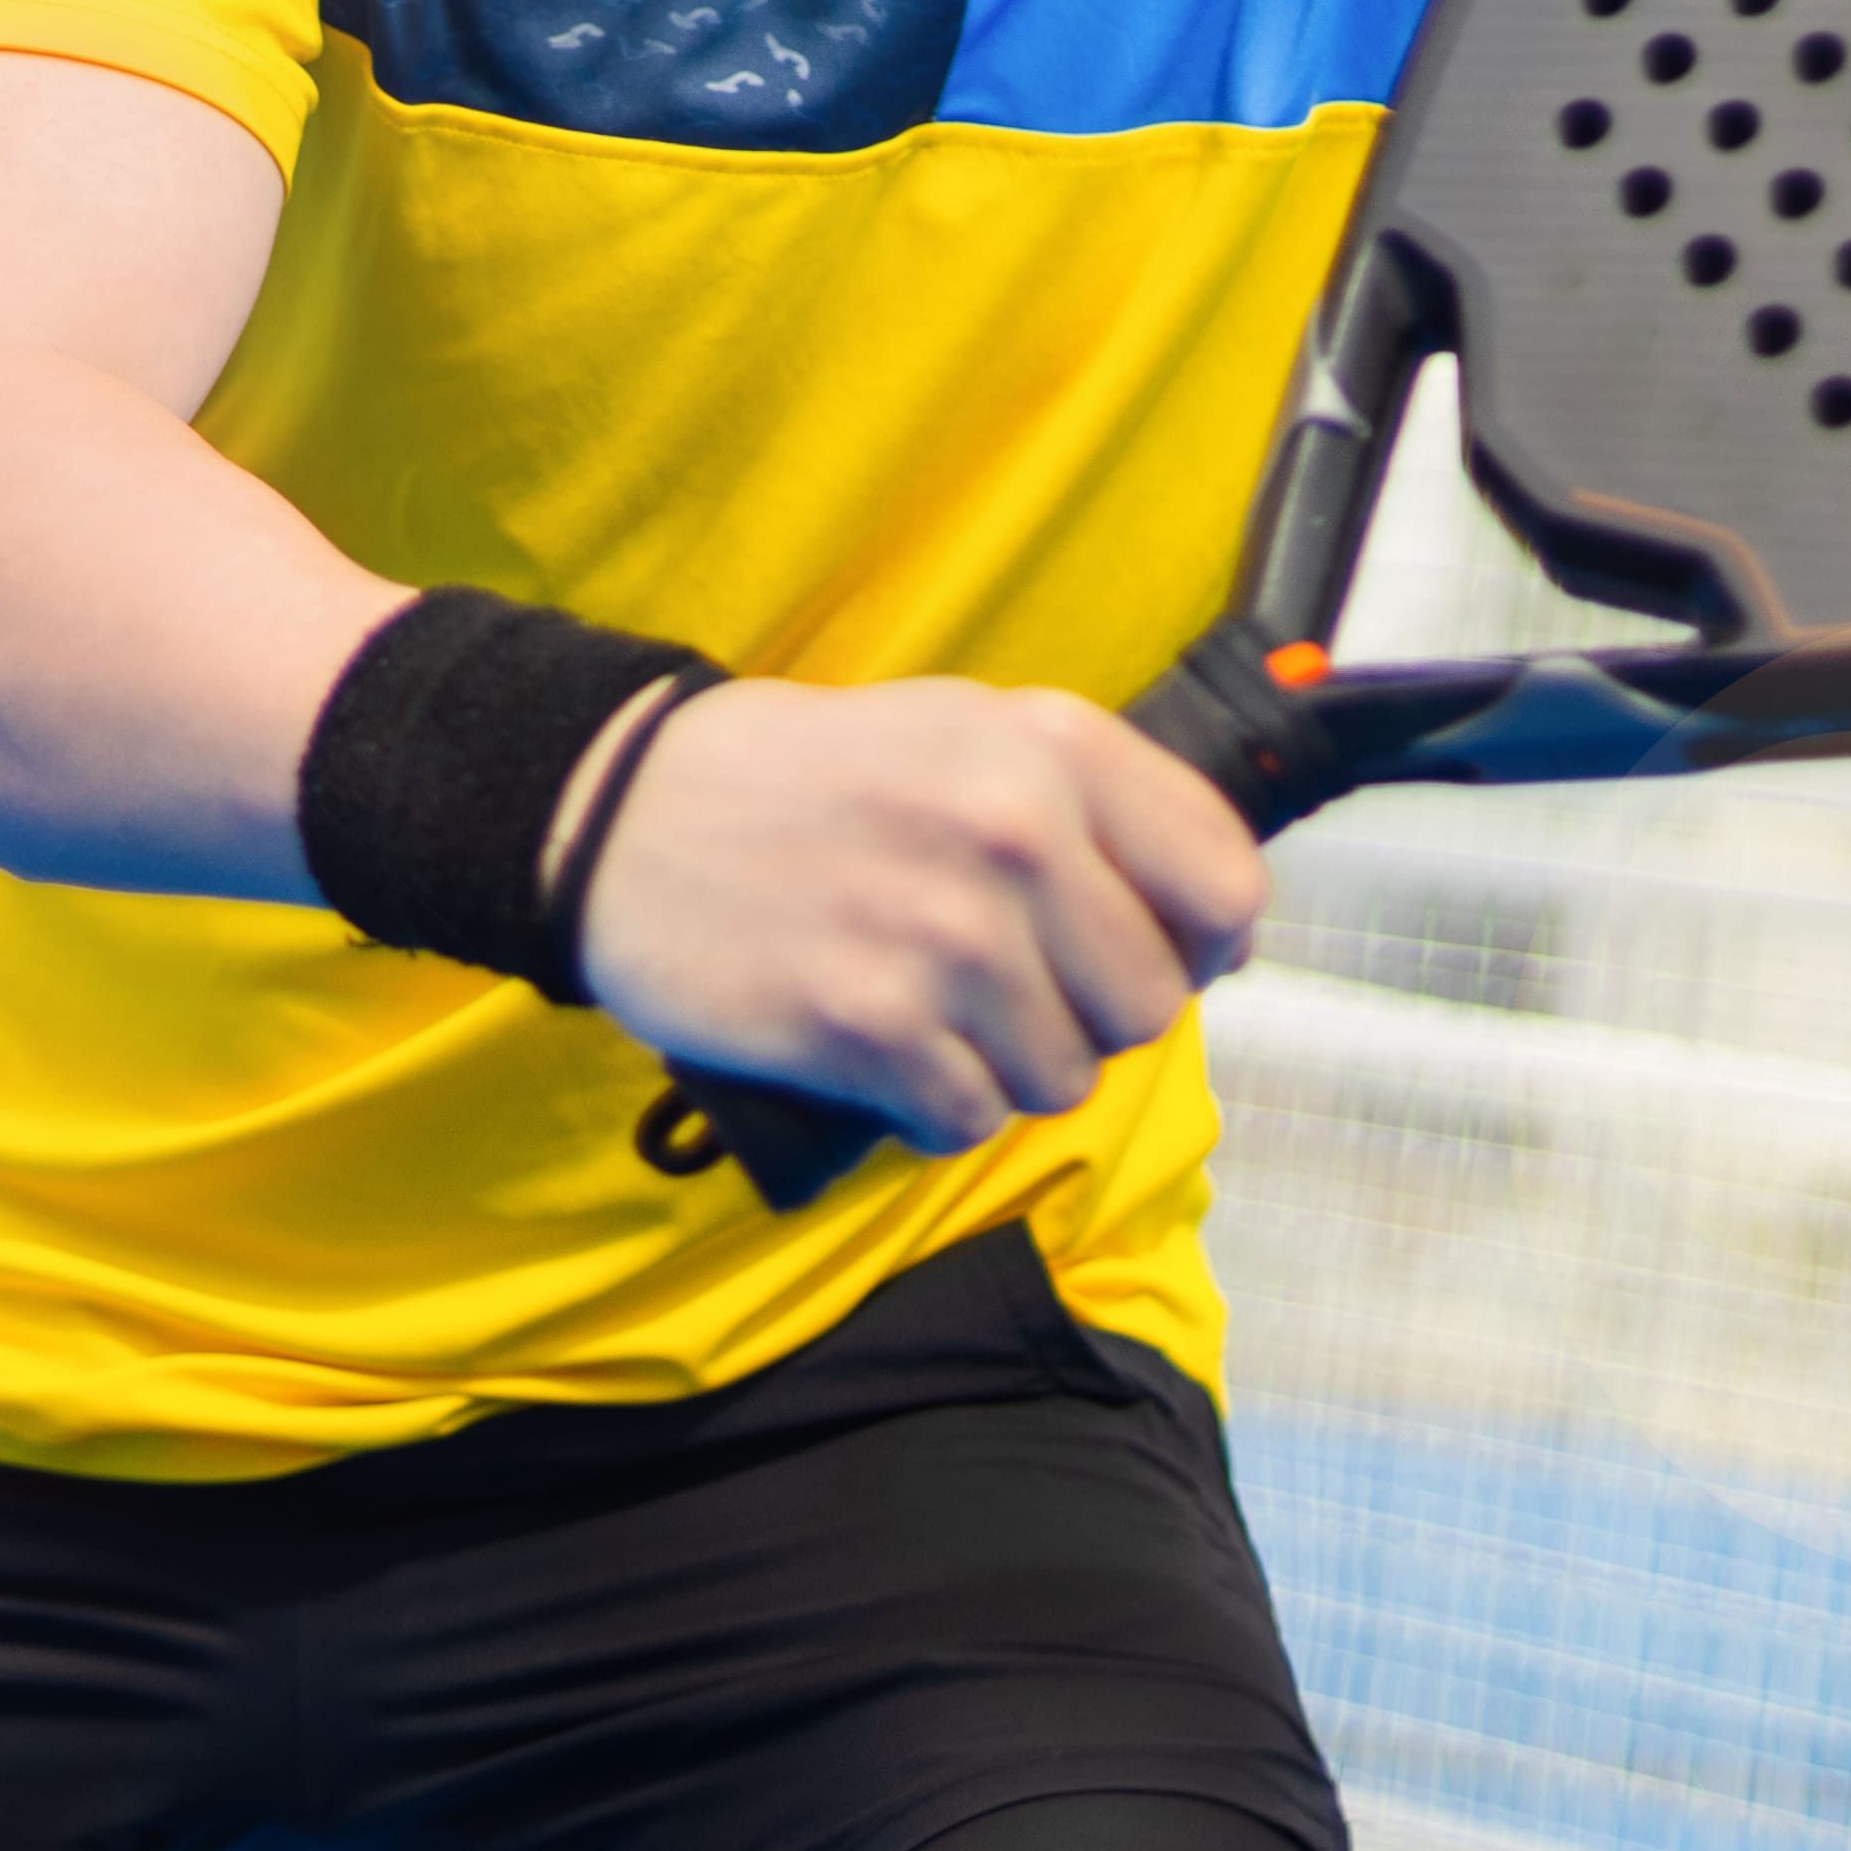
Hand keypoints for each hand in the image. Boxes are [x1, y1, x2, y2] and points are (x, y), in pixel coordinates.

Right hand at [569, 678, 1267, 1149]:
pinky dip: (934, 1107)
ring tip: (935, 1012)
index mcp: (1052, 748)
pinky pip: (969, 1119)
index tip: (1149, 952)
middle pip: (1148, 1005)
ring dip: (1006, 1067)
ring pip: (1062, 1077)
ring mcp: (943, 936)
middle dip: (1089, 1016)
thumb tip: (1214, 927)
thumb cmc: (812, 781)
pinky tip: (888, 1053)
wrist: (626, 815)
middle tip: (1010, 988)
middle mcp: (1013, 834)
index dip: (1200, 944)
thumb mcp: (969, 731)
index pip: (1224, 888)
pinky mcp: (869, 1025)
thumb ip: (1095, 806)